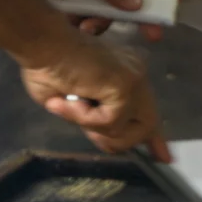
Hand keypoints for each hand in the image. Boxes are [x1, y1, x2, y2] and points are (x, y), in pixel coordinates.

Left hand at [2, 0, 181, 39]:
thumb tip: (138, 4)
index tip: (176, 1)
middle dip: (140, 15)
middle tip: (155, 34)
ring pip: (111, 13)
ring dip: (104, 22)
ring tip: (87, 26)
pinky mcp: (75, 8)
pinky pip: (92, 21)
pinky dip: (88, 27)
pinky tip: (77, 28)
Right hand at [20, 34, 170, 159]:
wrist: (39, 44)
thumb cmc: (46, 67)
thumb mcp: (75, 104)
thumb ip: (96, 118)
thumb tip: (106, 138)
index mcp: (126, 75)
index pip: (148, 111)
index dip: (155, 138)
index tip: (163, 157)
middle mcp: (137, 75)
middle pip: (147, 125)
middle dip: (122, 141)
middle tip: (93, 135)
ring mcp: (134, 79)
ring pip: (130, 130)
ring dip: (96, 129)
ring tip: (72, 109)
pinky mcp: (125, 85)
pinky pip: (111, 121)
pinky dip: (86, 118)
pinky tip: (71, 101)